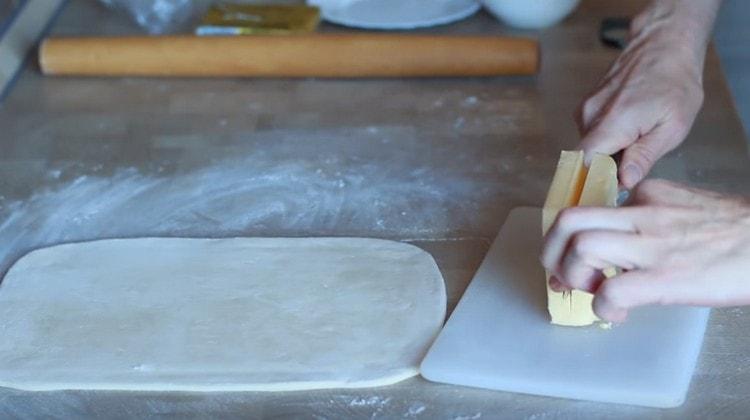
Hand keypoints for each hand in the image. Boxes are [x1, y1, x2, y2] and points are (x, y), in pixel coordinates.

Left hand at [541, 179, 749, 322]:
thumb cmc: (737, 230)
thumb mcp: (687, 205)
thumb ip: (653, 212)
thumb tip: (627, 235)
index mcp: (646, 196)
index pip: (590, 207)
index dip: (573, 237)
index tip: (574, 260)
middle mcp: (641, 215)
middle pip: (568, 219)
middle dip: (551, 252)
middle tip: (561, 276)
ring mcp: (651, 245)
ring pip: (581, 247)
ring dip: (573, 276)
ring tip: (592, 292)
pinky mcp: (666, 277)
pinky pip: (612, 291)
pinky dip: (603, 307)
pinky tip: (617, 314)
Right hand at [577, 0, 719, 187]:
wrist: (663, 45)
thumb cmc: (674, 84)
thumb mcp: (673, 127)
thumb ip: (644, 156)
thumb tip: (624, 182)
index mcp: (614, 123)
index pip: (583, 164)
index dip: (588, 184)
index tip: (602, 196)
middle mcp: (591, 116)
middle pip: (585, 159)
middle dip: (603, 173)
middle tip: (629, 175)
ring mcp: (586, 109)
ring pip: (589, 147)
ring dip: (607, 155)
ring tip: (634, 146)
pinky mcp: (586, 106)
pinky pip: (591, 134)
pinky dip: (607, 141)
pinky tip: (628, 133)